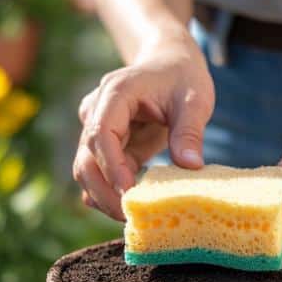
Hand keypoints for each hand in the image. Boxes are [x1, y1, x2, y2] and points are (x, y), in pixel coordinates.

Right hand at [73, 29, 213, 219]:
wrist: (169, 63)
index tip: (130, 192)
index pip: (101, 133)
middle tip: (131, 217)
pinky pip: (100, 174)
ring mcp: (97, 129)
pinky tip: (127, 210)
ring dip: (104, 197)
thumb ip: (190, 131)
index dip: (112, 166)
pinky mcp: (105, 146)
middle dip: (104, 192)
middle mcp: (97, 111)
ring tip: (132, 218)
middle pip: (86, 158)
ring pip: (87, 170)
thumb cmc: (182, 76)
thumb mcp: (195, 99)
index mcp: (116, 93)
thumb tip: (190, 166)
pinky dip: (109, 194)